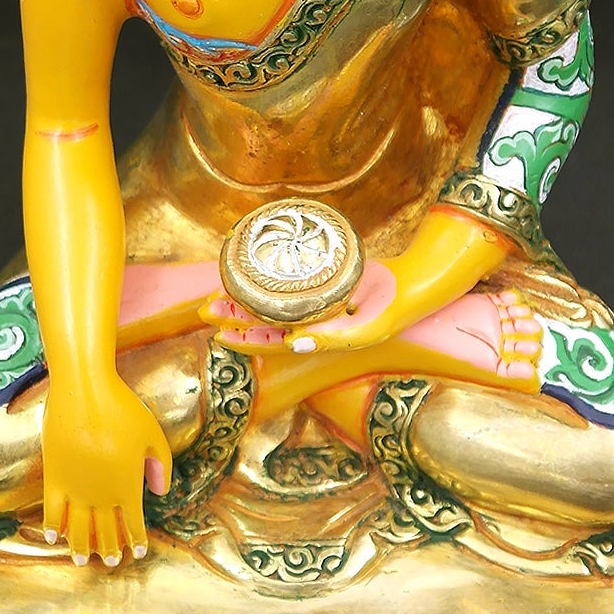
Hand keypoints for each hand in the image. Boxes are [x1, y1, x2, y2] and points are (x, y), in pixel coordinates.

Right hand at [41, 376, 171, 567]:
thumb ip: (160, 465)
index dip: (136, 540)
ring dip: (81, 547)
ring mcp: (75, 487)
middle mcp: (100, 494)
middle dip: (109, 548)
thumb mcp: (152, 434)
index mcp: (127, 486)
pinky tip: (54, 539)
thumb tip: (160, 493)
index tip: (139, 551)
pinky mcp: (54, 476)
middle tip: (112, 561)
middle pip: (104, 531)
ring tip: (83, 561)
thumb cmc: (122, 408)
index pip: (133, 523)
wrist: (83, 390)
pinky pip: (51, 511)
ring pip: (77, 528)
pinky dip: (52, 528)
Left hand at [201, 260, 403, 356]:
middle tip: (207, 307)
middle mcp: (307, 322)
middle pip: (263, 322)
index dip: (245, 341)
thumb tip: (293, 342)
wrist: (406, 288)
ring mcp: (310, 303)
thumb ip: (330, 337)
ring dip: (243, 299)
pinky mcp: (315, 283)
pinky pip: (283, 284)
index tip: (220, 335)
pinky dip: (263, 279)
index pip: (272, 343)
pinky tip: (248, 271)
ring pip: (269, 303)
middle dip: (234, 317)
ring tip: (218, 291)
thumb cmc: (386, 313)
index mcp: (314, 338)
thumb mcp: (362, 330)